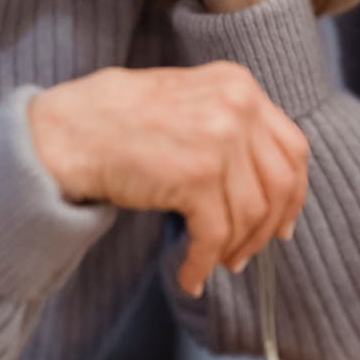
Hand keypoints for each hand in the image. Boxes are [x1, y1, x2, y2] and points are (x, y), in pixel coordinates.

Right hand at [28, 62, 308, 295]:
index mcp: (238, 83)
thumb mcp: (187, 99)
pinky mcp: (197, 176)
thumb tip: (262, 181)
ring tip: (213, 264)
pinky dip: (204, 263)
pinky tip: (189, 276)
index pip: (292, 146)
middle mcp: (237, 105)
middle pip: (280, 183)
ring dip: (234, 248)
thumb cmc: (116, 121)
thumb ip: (228, 124)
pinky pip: (215, 235)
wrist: (67, 131)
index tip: (282, 223)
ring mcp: (220, 139)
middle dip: (267, 228)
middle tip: (246, 253)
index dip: (292, 193)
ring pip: (251, 214)